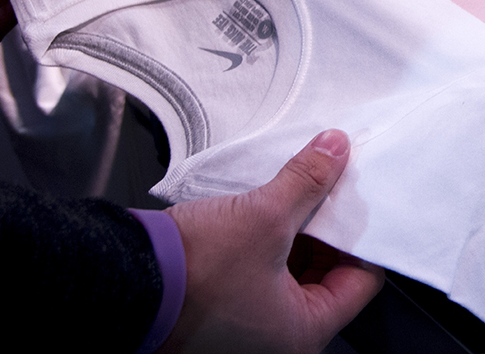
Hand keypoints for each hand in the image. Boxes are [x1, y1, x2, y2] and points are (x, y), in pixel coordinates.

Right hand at [162, 130, 384, 352]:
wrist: (122, 280)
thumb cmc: (191, 274)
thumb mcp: (264, 216)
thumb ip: (309, 182)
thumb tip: (336, 150)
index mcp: (303, 333)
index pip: (360, 282)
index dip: (362, 236)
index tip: (357, 201)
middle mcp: (280, 339)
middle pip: (328, 275)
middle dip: (328, 229)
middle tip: (329, 188)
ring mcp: (250, 327)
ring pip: (295, 271)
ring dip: (298, 231)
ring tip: (298, 192)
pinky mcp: (225, 309)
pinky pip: (264, 272)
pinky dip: (271, 241)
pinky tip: (269, 208)